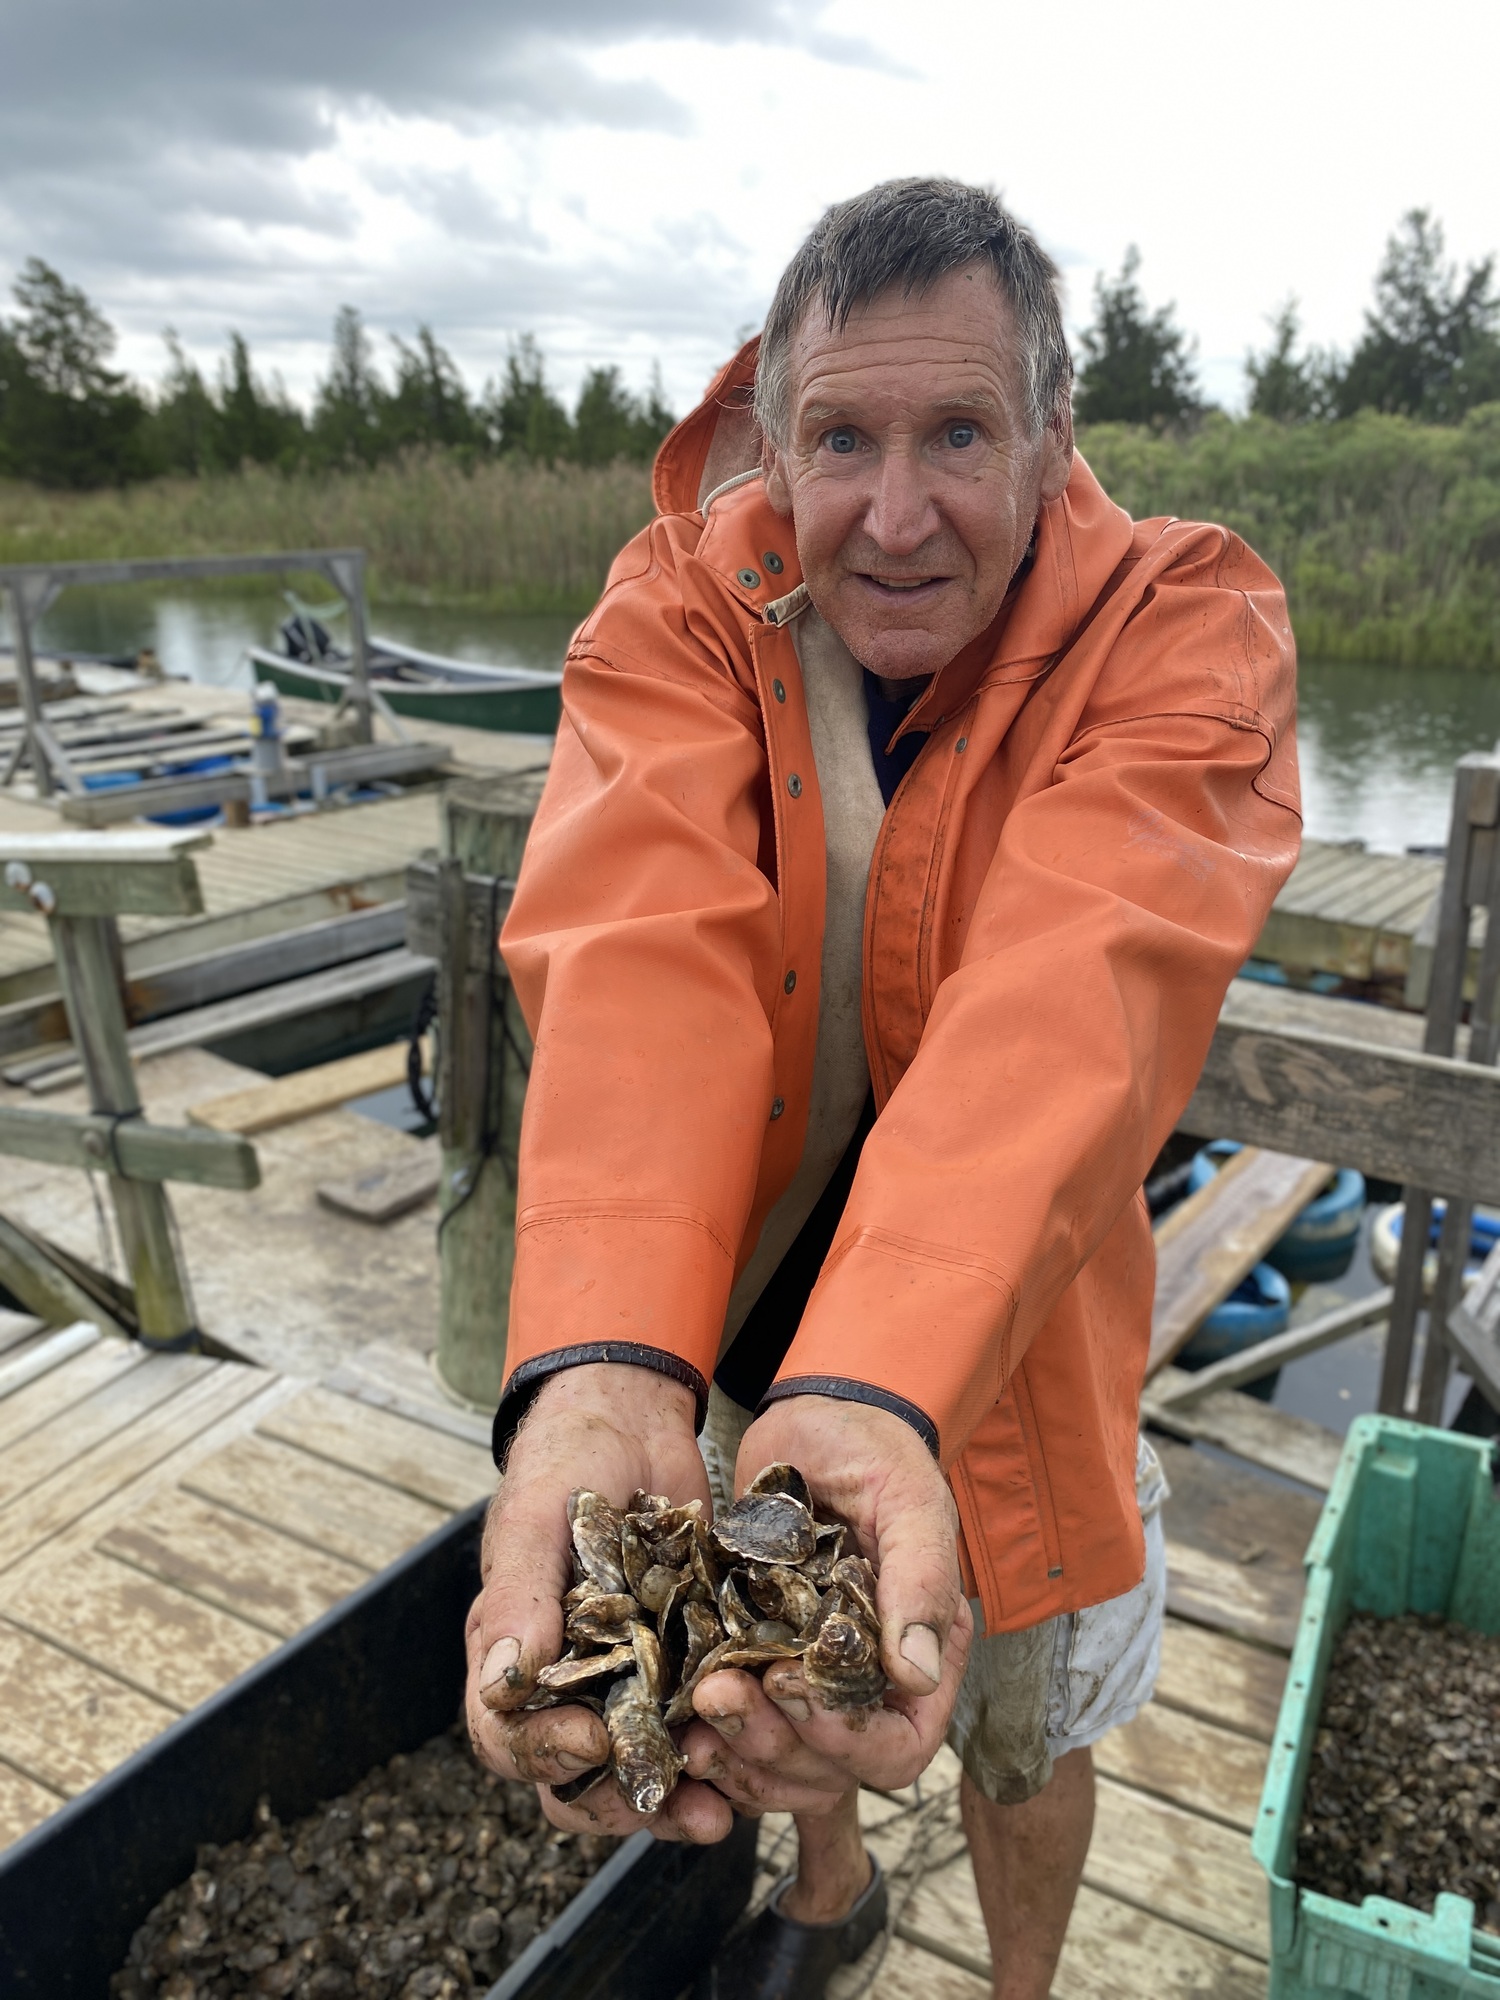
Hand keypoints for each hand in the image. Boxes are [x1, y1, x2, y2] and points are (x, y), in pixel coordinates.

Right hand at [463, 1363, 733, 1843]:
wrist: (631, 1415)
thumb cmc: (565, 1458)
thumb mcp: (536, 1517)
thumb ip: (518, 1597)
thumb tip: (505, 1686)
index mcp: (513, 1654)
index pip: (509, 1738)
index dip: (543, 1754)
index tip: (590, 1740)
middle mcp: (568, 1680)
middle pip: (578, 1778)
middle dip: (623, 1801)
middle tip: (673, 1801)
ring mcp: (628, 1675)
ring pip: (643, 1766)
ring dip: (680, 1794)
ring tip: (725, 1806)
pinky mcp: (686, 1660)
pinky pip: (697, 1723)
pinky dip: (724, 1748)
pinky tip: (761, 1757)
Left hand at [680, 1394, 970, 1814]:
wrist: (814, 1418)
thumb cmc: (873, 1449)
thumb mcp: (908, 1498)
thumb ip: (921, 1578)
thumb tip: (917, 1671)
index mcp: (919, 1657)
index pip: (899, 1748)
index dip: (845, 1740)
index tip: (788, 1685)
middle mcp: (867, 1685)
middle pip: (830, 1773)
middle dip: (771, 1744)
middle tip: (716, 1690)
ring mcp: (807, 1682)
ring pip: (778, 1769)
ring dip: (734, 1754)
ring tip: (693, 1705)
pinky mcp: (756, 1665)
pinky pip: (736, 1736)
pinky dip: (707, 1737)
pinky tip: (675, 1710)